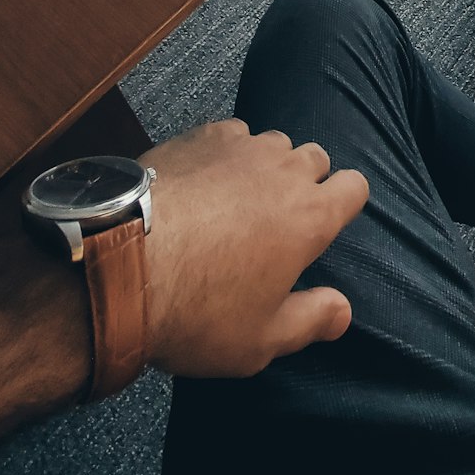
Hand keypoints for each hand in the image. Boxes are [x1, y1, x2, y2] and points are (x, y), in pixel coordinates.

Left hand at [143, 120, 367, 377]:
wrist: (119, 263)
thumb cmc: (197, 310)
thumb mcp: (260, 340)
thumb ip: (311, 321)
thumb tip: (343, 310)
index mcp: (310, 217)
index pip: (355, 186)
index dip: (343, 203)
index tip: (323, 226)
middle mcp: (283, 170)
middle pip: (316, 158)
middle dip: (306, 182)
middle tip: (276, 220)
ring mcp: (240, 147)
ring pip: (273, 142)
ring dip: (266, 165)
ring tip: (239, 197)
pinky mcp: (198, 136)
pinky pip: (231, 134)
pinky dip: (226, 152)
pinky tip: (204, 179)